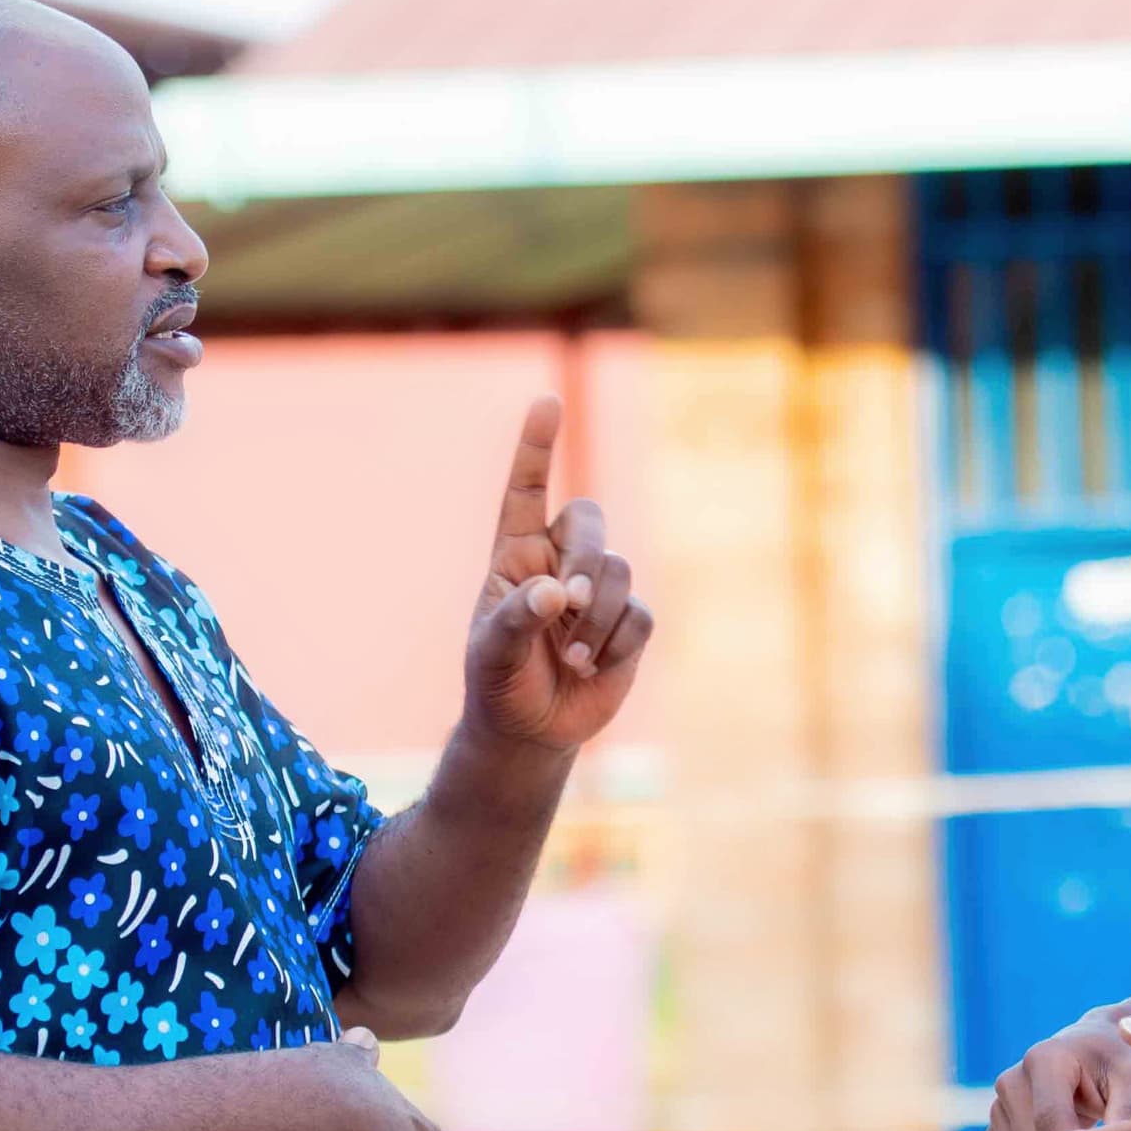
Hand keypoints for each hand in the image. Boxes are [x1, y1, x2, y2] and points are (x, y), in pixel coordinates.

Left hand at [464, 397, 654, 750]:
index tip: (547, 402)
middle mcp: (559, 561)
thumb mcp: (492, 653)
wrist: (532, 729)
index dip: (536, 447)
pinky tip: (593, 667)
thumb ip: (516, 618)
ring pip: (618, 570)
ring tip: (572, 658)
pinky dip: (616, 643)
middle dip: (584, 557)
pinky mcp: (628, 623)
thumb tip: (557, 590)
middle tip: (568, 603)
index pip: (526, 489)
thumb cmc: (499, 682)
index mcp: (515, 554)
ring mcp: (597, 590)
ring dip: (597, 617)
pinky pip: (639, 614)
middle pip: (588, 520)